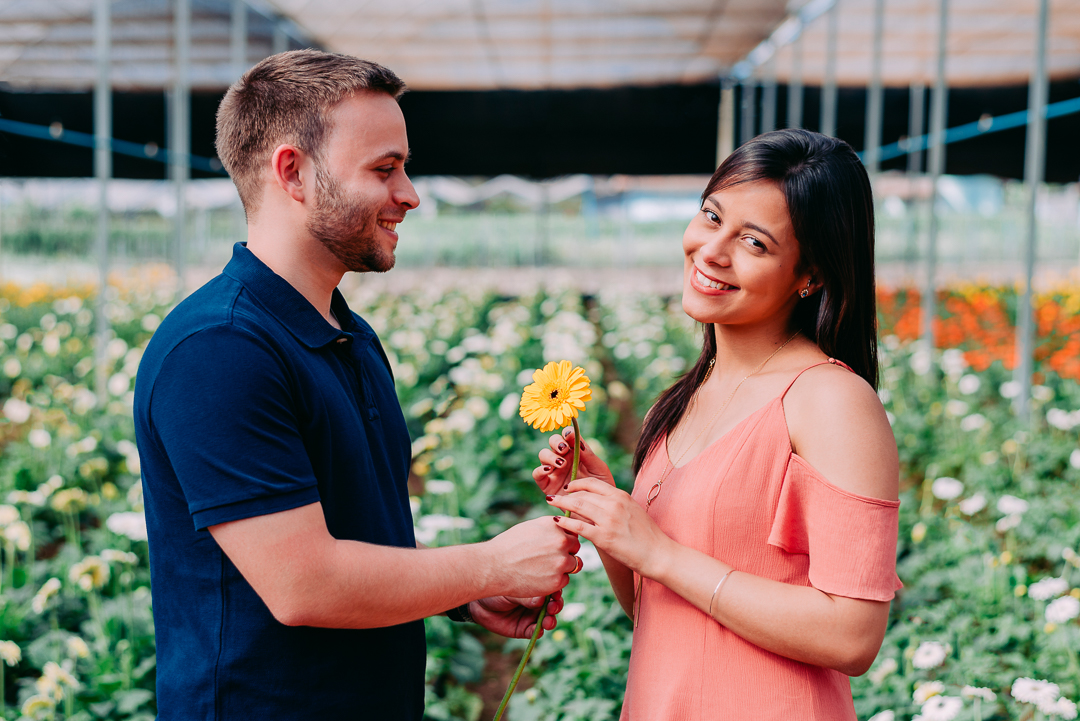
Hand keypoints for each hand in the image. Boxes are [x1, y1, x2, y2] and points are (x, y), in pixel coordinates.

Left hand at [469, 591, 564, 638]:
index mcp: (537, 589)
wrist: (479, 604)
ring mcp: (532, 617)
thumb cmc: (497, 591)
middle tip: (554, 607)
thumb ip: (527, 597)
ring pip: (548, 620)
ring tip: (548, 621)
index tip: (557, 592)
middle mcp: (538, 604)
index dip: (557, 592)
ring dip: (550, 621)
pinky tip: (538, 630)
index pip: (552, 590)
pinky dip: (538, 632)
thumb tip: (543, 600)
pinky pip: (535, 632)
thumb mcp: (512, 590)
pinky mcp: (525, 630)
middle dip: (557, 607)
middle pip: (554, 606)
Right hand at [486, 516, 580, 597]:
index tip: (552, 545)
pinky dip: (555, 581)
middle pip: (575, 548)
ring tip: (541, 568)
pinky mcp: (558, 580)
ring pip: (572, 564)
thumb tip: (565, 532)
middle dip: (565, 553)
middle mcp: (561, 540)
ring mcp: (561, 561)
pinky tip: (538, 577)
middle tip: (546, 558)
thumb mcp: (530, 527)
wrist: (494, 566)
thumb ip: (550, 528)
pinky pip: (564, 580)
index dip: (563, 539)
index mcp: (554, 524)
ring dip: (562, 567)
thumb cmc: (508, 546)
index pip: (571, 531)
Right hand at [533, 427, 614, 496]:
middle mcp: (563, 458)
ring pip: (543, 455)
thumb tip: (578, 441)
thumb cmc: (602, 488)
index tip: (570, 436)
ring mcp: (554, 471)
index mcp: (576, 452)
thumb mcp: (599, 469)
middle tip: (564, 449)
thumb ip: (589, 455)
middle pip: (553, 442)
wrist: (598, 511)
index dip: (567, 433)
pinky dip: (540, 469)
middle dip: (556, 442)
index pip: (568, 436)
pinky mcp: (546, 484)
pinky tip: (549, 470)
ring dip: (550, 455)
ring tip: (561, 463)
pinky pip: (537, 473)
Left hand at [545, 478, 669, 579]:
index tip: (568, 488)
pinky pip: (578, 526)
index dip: (577, 483)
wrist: (659, 554)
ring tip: (550, 503)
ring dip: (561, 503)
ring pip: (578, 506)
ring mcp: (609, 521)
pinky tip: (557, 521)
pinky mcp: (604, 538)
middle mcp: (614, 504)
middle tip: (554, 497)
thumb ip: (617, 504)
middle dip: (565, 494)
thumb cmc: (647, 535)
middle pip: (582, 494)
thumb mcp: (633, 511)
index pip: (593, 483)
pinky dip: (565, 522)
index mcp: (621, 496)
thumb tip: (600, 502)